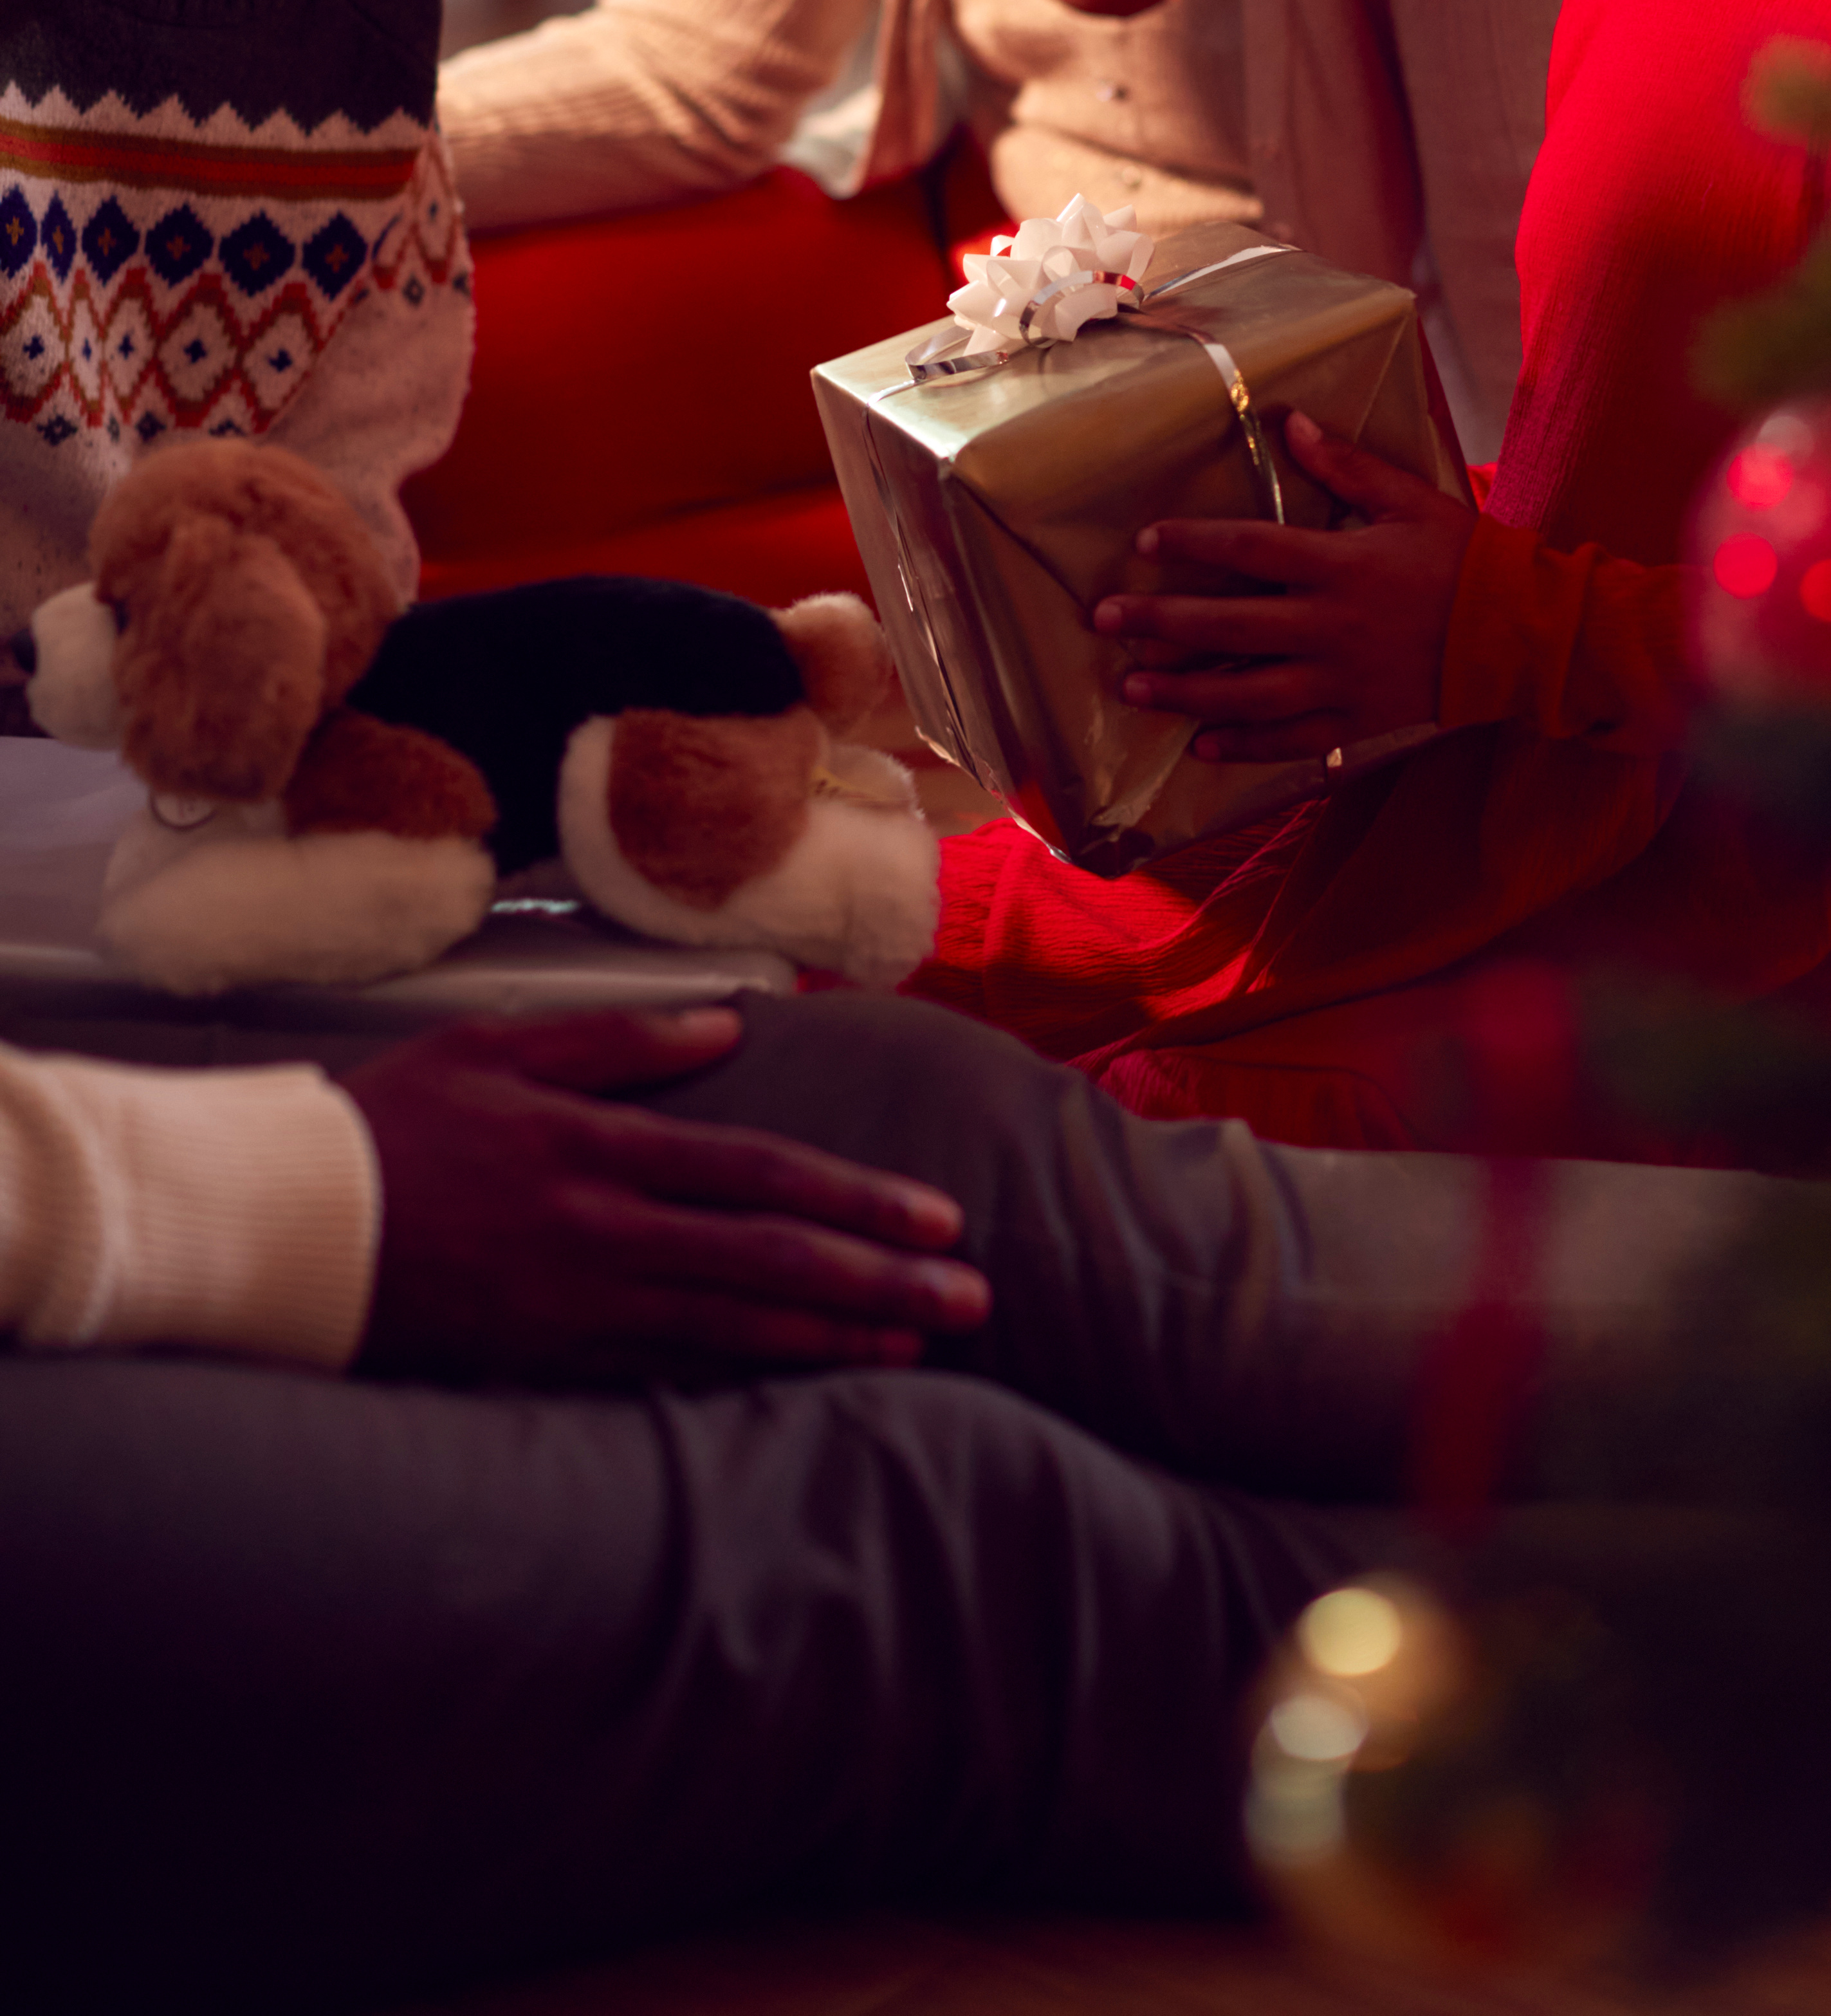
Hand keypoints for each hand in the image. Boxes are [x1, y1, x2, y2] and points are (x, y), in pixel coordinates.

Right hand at [345, 1008, 991, 1386]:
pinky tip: (803, 1381)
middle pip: (768, 1258)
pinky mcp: (543, 1362)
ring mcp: (575, 1310)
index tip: (937, 1216)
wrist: (283, 1227)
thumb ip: (616, 1040)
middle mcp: (603, 1234)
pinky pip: (664, 1376)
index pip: (758, 1177)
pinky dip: (744, 1378)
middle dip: (879, 1278)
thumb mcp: (495, 1048)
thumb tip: (726, 1025)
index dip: (856, 1198)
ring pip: (731, 1328)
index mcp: (600, 1148)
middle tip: (971, 1295)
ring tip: (917, 1341)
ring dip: (832, 1335)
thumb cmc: (390, 1124)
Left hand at [1094, 411, 1473, 763]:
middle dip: (1162, 622)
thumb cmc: (1466, 559)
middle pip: (1230, 624)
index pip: (1250, 549)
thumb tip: (1291, 424)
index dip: (1193, 543)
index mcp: (1340, 564)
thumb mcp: (1412, 499)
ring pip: (1248, 691)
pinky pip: (1292, 740)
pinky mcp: (1358, 720)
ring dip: (1186, 691)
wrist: (1524, 637)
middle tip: (1105, 620)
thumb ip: (1348, 467)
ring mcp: (1342, 679)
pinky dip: (1245, 747)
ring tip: (1134, 689)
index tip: (1145, 541)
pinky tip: (1201, 749)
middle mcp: (1331, 625)